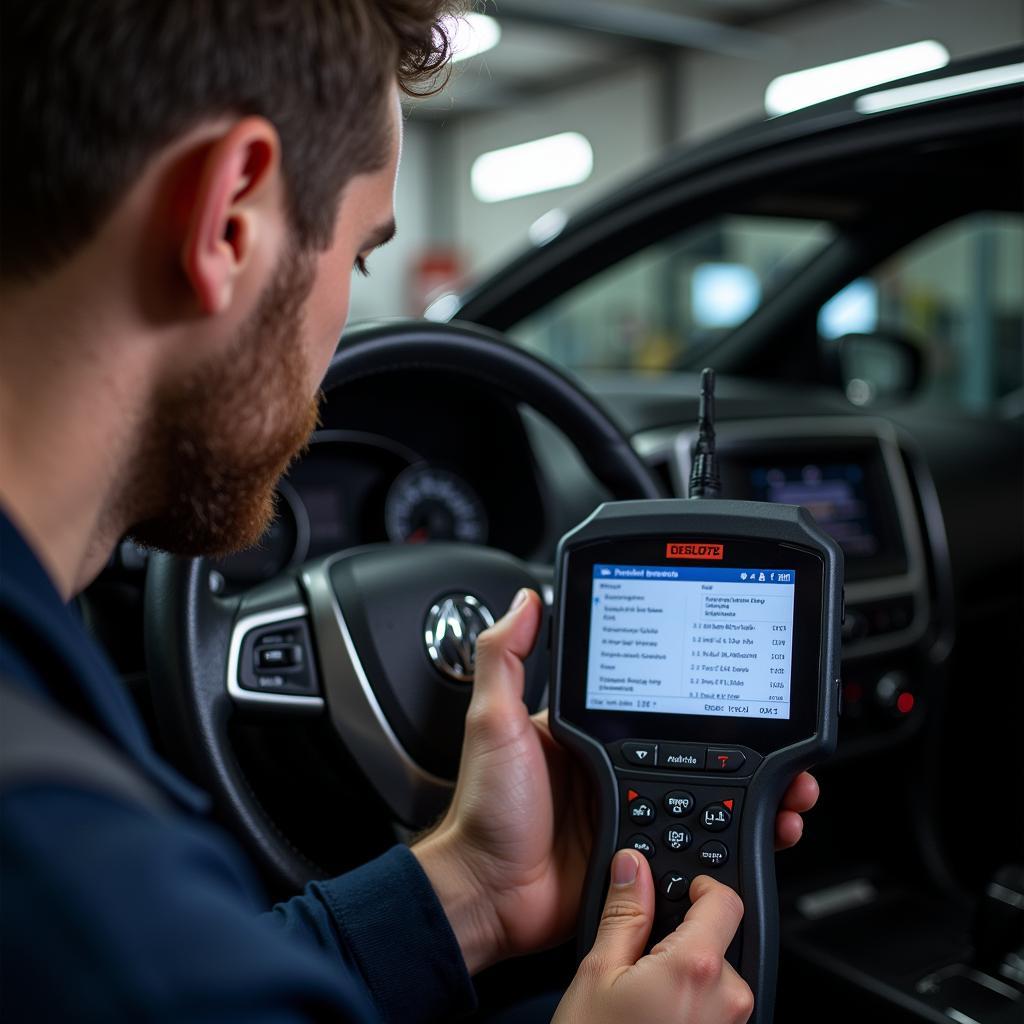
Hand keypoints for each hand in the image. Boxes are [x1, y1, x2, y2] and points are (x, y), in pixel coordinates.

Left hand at [414, 589, 820, 973]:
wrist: (490, 894)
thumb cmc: (486, 808)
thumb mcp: (493, 722)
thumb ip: (506, 659)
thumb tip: (527, 600)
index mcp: (588, 729)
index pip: (654, 697)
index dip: (696, 691)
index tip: (731, 679)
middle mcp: (615, 764)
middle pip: (693, 746)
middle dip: (742, 742)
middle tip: (777, 741)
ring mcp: (632, 807)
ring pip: (709, 793)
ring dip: (753, 790)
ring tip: (788, 788)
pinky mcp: (643, 852)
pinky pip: (698, 841)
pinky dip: (735, 837)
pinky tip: (763, 829)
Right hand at [553, 853, 753, 1023]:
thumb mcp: (598, 972)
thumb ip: (624, 913)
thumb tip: (633, 867)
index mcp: (697, 967)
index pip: (726, 901)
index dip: (703, 887)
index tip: (680, 890)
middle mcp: (728, 1001)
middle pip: (722, 943)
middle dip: (688, 940)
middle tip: (643, 957)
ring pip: (719, 981)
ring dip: (688, 978)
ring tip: (642, 998)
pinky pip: (717, 1014)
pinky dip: (691, 1007)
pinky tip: (654, 1019)